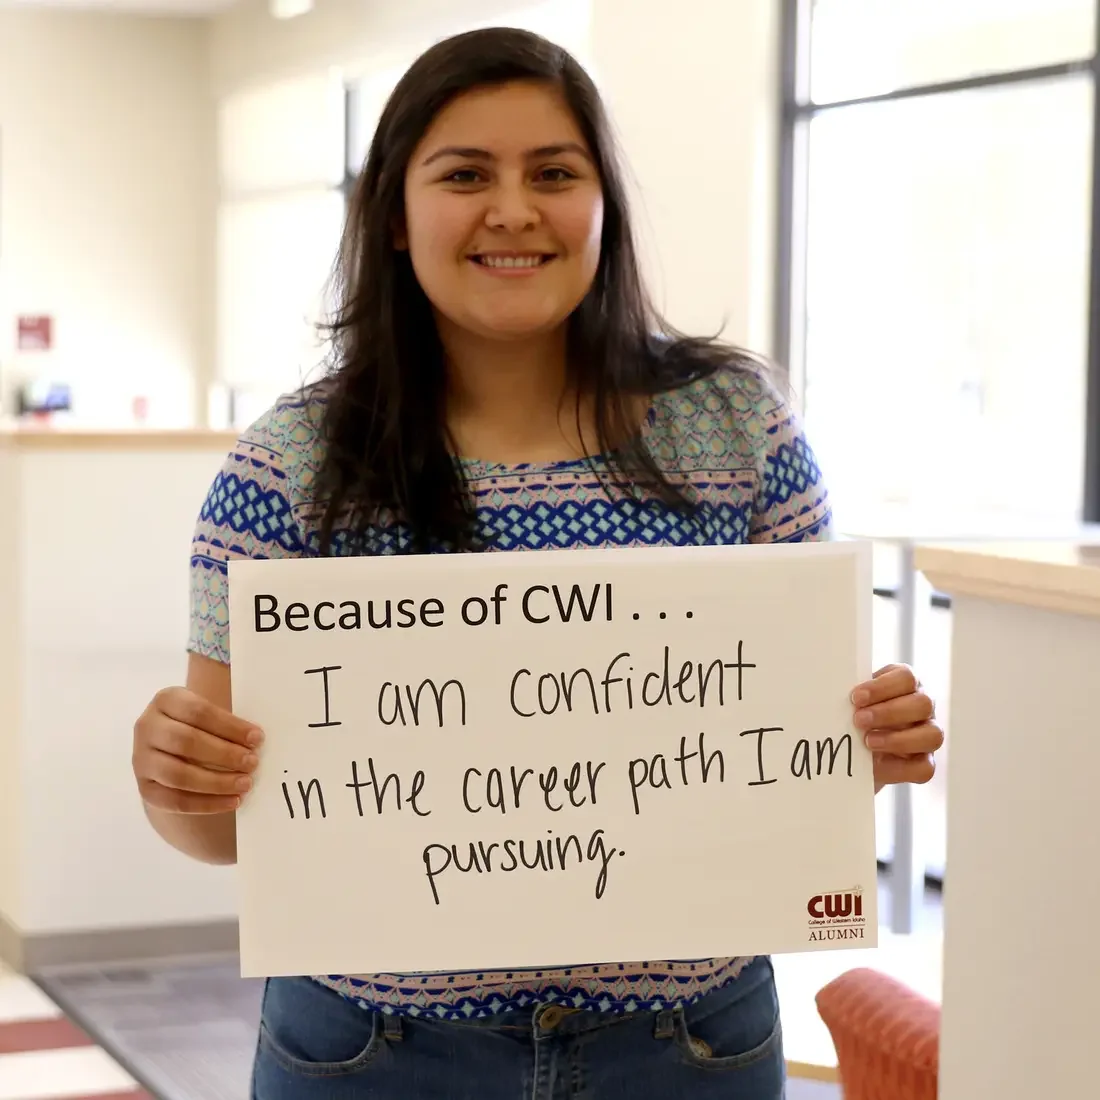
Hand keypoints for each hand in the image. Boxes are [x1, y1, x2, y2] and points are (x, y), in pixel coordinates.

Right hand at [132, 687, 262, 813]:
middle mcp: (147, 727)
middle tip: (253, 763)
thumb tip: (256, 739)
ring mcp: (141, 759)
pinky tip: (232, 801)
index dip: (230, 726)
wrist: (170, 750)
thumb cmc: (200, 726)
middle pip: (186, 742)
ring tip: (245, 784)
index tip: (258, 738)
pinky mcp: (145, 787)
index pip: (199, 712)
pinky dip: (206, 804)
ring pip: (178, 775)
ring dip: (216, 782)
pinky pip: (174, 801)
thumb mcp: (208, 712)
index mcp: (166, 700)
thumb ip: (228, 721)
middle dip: (224, 754)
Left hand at [851, 665, 942, 791]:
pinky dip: (899, 768)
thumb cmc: (849, 715)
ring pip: (933, 735)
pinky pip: (925, 768)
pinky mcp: (924, 763)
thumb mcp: (849, 701)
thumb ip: (846, 694)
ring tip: (867, 742)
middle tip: (858, 720)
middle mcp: (923, 707)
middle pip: (923, 704)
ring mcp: (928, 735)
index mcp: (905, 684)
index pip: (907, 678)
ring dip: (898, 739)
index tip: (856, 697)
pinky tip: (875, 764)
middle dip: (888, 712)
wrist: (849, 749)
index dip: (882, 687)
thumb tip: (827, 691)